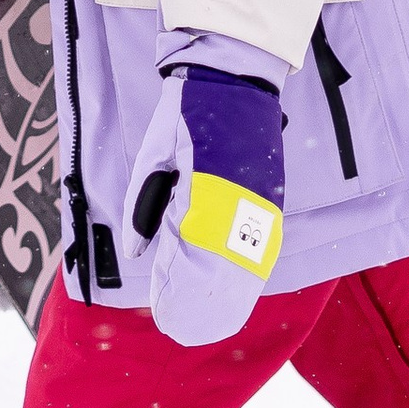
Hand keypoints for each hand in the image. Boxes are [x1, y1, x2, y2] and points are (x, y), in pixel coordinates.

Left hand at [126, 66, 285, 344]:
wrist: (230, 81)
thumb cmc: (185, 117)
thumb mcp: (153, 156)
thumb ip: (144, 206)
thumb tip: (138, 252)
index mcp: (206, 194)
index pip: (192, 259)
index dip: (178, 292)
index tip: (164, 315)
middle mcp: (239, 206)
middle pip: (222, 273)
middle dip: (199, 304)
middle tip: (176, 326)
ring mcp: (261, 207)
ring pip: (247, 267)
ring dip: (225, 297)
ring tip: (204, 321)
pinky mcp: (271, 203)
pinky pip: (261, 250)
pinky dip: (245, 276)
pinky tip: (232, 292)